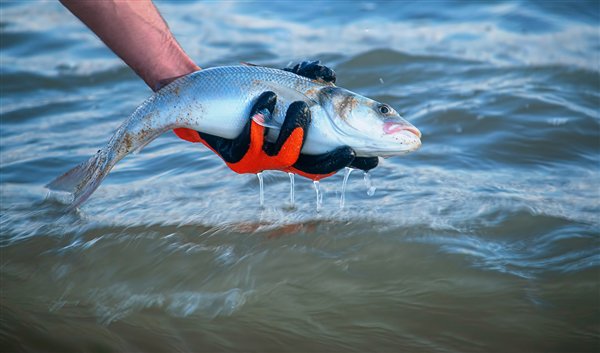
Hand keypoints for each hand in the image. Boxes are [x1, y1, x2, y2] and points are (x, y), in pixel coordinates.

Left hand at [175, 61, 378, 177]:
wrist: (208, 94)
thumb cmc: (252, 92)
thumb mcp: (283, 82)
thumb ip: (306, 78)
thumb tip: (328, 76)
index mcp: (296, 147)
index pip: (329, 159)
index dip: (351, 162)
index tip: (373, 160)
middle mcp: (279, 158)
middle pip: (310, 169)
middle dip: (331, 161)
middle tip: (346, 147)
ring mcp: (257, 160)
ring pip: (283, 157)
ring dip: (296, 132)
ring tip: (301, 106)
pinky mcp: (234, 155)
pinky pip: (249, 145)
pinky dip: (261, 120)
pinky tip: (265, 98)